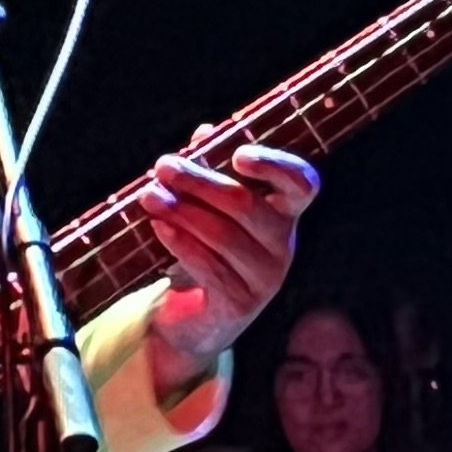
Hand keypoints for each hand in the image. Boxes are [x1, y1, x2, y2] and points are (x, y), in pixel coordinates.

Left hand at [137, 137, 320, 380]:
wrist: (192, 318)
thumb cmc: (204, 249)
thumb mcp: (207, 207)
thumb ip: (210, 168)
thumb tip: (204, 133)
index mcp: (283, 214)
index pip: (302, 183)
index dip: (275, 165)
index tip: (238, 155)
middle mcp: (282, 245)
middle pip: (245, 204)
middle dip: (199, 181)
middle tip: (163, 166)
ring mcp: (264, 278)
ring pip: (221, 234)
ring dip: (181, 210)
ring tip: (149, 196)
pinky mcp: (239, 304)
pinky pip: (208, 266)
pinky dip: (180, 242)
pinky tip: (158, 227)